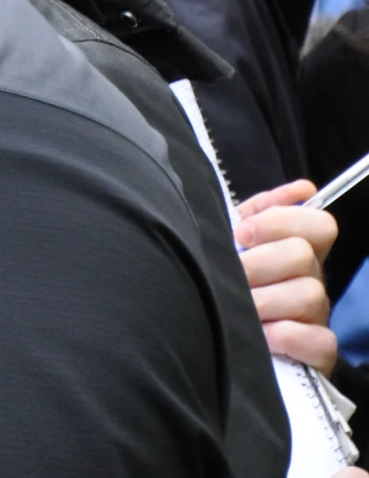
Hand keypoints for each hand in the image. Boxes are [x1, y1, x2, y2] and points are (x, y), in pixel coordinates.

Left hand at [237, 180, 339, 374]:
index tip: (242, 233)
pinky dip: (288, 337)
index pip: (319, 224)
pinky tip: (263, 335)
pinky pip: (320, 341)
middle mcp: (313, 280)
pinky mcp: (319, 353)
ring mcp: (318, 316)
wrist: (220, 337)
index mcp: (298, 249)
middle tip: (233, 276)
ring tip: (239, 307)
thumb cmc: (231, 282)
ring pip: (309, 295)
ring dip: (264, 301)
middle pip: (303, 256)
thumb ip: (262, 210)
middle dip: (258, 264)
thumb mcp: (238, 241)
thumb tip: (304, 188)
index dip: (281, 222)